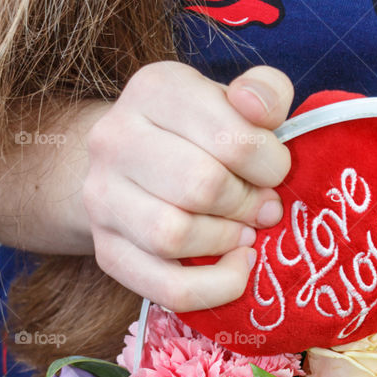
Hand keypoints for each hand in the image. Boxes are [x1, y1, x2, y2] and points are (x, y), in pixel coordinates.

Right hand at [81, 61, 292, 309]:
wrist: (135, 163)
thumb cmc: (202, 133)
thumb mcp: (236, 99)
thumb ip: (265, 92)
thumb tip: (259, 109)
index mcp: (154, 88)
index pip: (230, 136)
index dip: (270, 164)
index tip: (274, 171)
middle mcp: (115, 138)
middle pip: (200, 186)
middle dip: (249, 204)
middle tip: (266, 208)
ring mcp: (101, 197)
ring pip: (172, 235)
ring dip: (226, 241)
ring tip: (246, 233)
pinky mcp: (106, 250)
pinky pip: (166, 287)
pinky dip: (214, 287)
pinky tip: (236, 268)